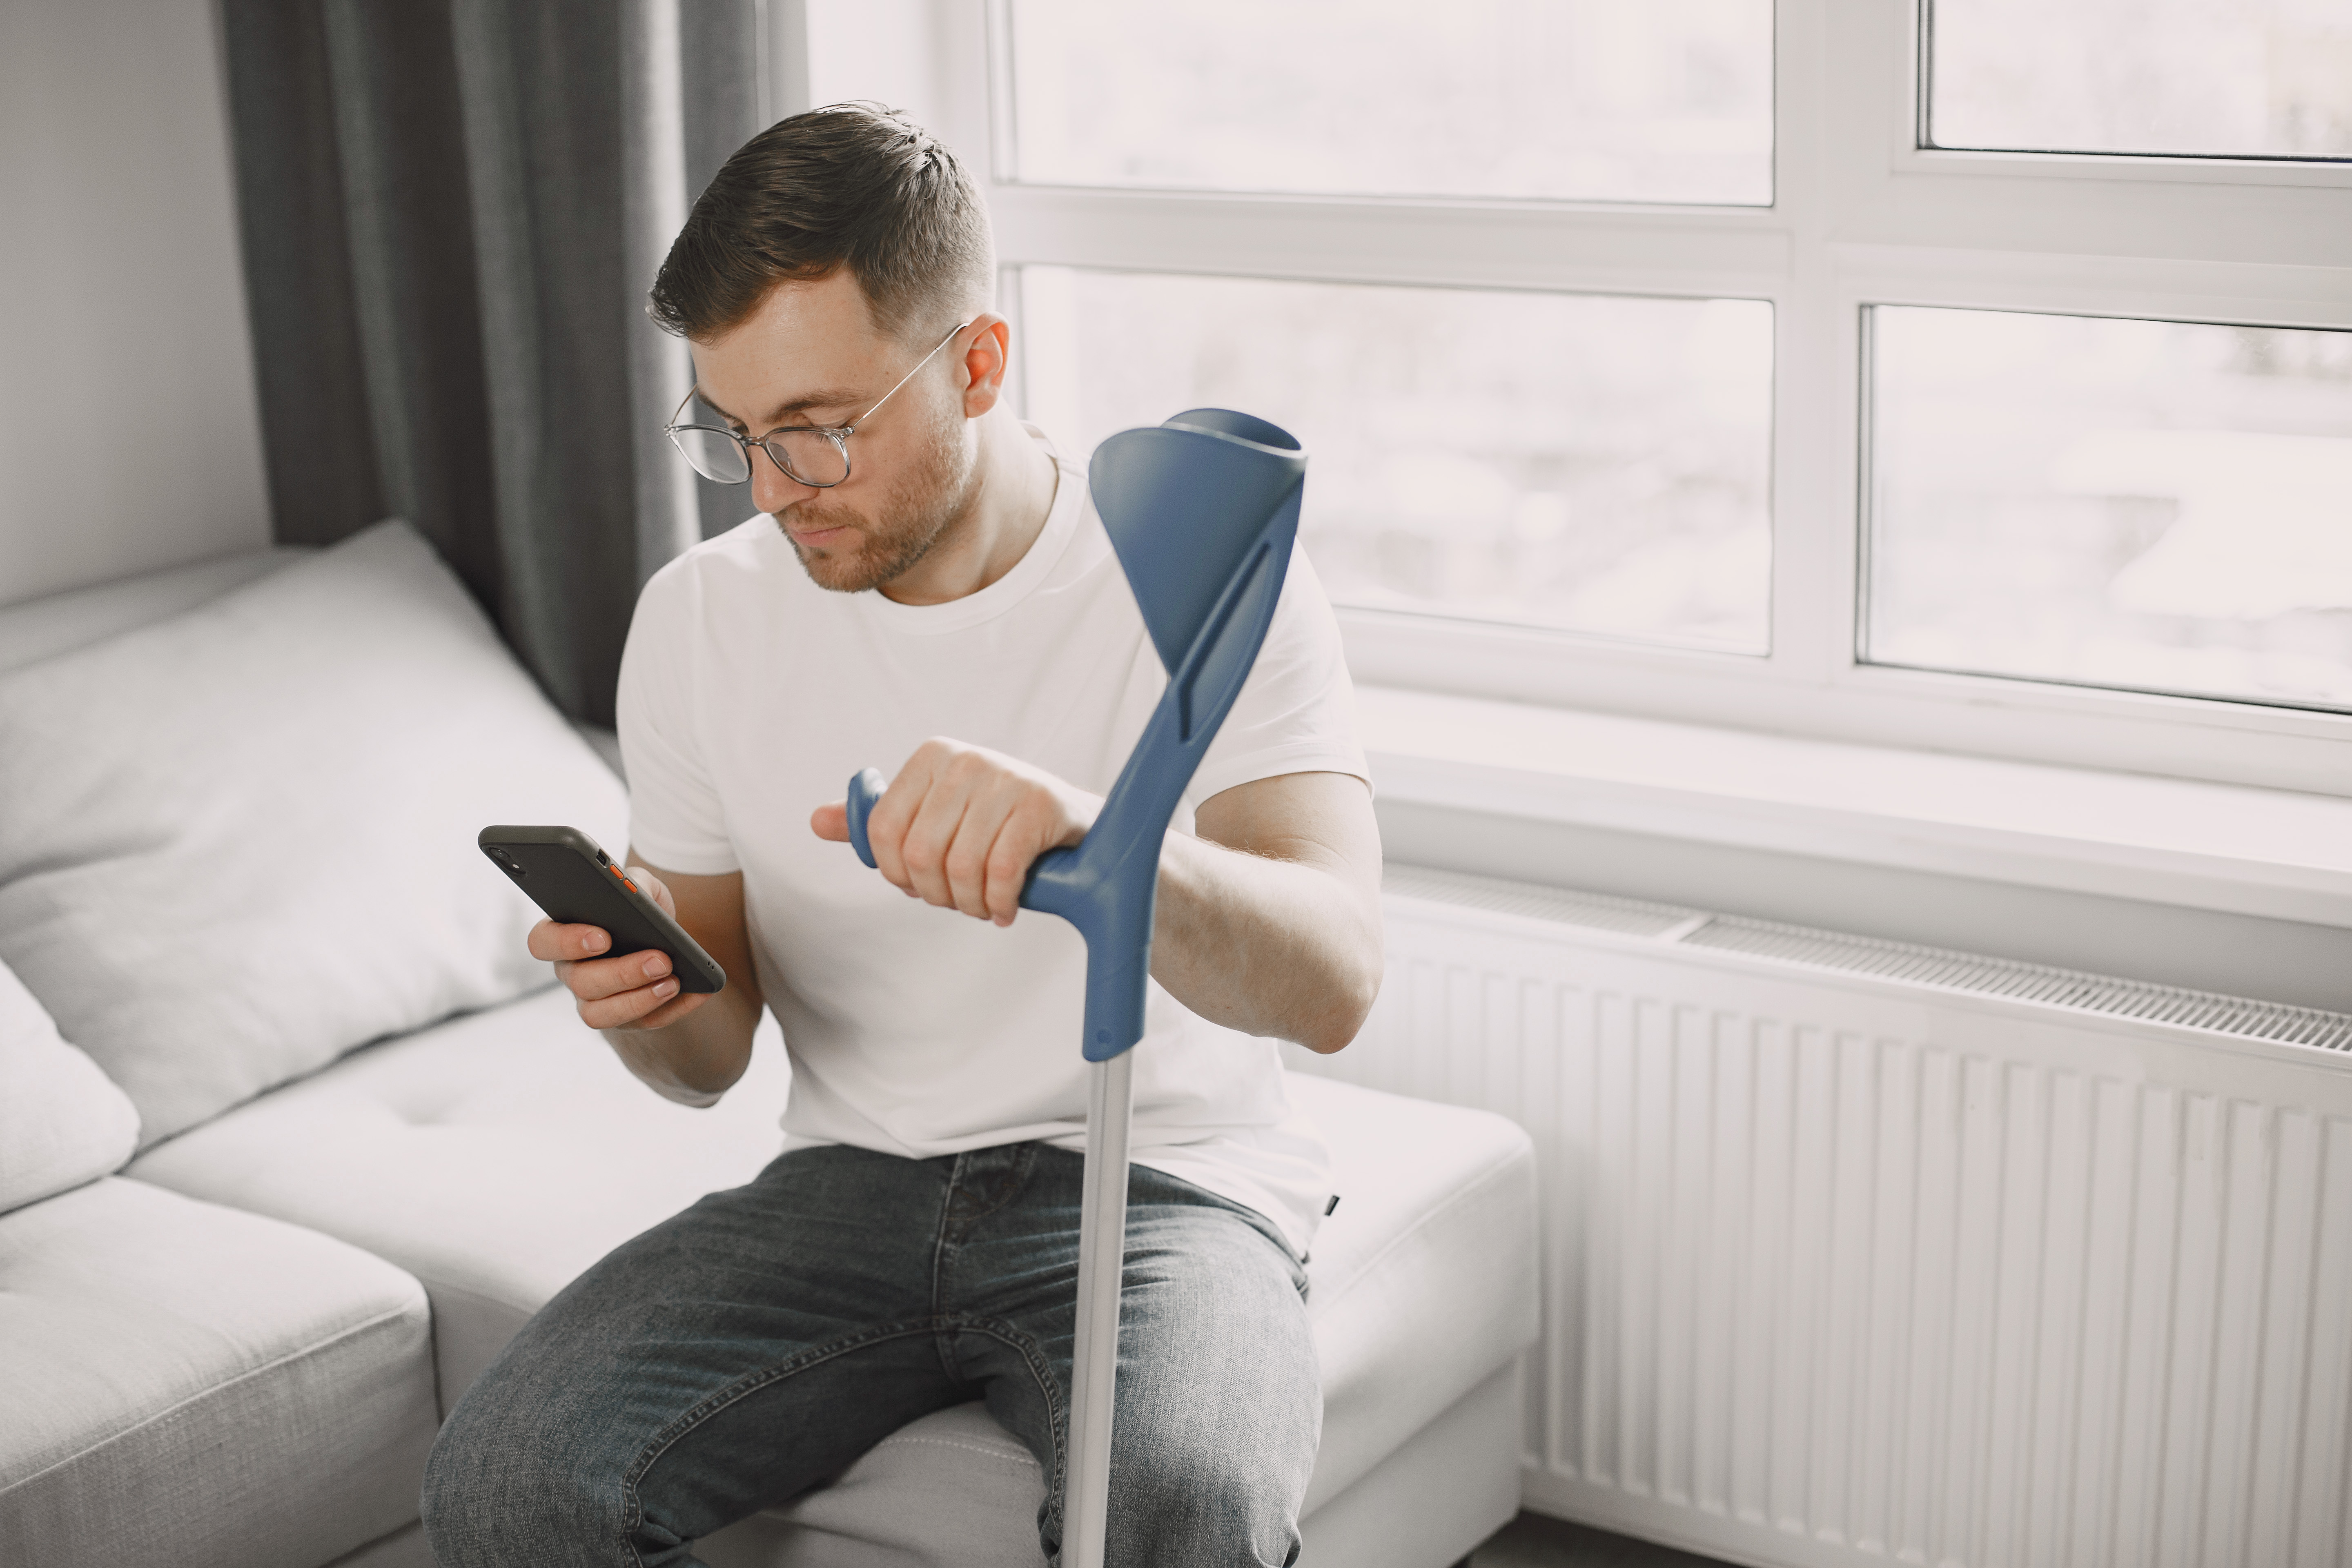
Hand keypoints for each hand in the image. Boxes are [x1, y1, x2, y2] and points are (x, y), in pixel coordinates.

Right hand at [527, 867, 710, 1030]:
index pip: (543, 942)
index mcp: (562, 933)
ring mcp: (594, 1000)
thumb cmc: (640, 905)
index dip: (566, 942)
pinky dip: (673, 1009)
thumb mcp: (639, 883)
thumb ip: (632, 882)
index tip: (602, 936)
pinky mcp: (624, 1019)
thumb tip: (637, 895)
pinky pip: (642, 1023)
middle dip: (623, 973)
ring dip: (639, 1000)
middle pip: (581, 983)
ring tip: (673, 981)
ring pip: (600, 1015)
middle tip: (661, 959)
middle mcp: (571, 971)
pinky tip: (696, 992)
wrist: (663, 933)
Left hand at [811, 737, 1099, 924]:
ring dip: (970, 904)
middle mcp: (964, 760)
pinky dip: (1000, 903)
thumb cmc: (997, 824)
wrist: (1072, 823)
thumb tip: (817, 821)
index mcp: (931, 758)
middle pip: (919, 854)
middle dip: (936, 894)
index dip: (896, 874)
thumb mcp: (935, 816)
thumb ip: (878, 822)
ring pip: (960, 868)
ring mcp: (1005, 778)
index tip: (920, 886)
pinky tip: (1006, 908)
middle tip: (958, 901)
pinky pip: (1000, 873)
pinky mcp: (1039, 804)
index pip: (882, 830)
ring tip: (984, 905)